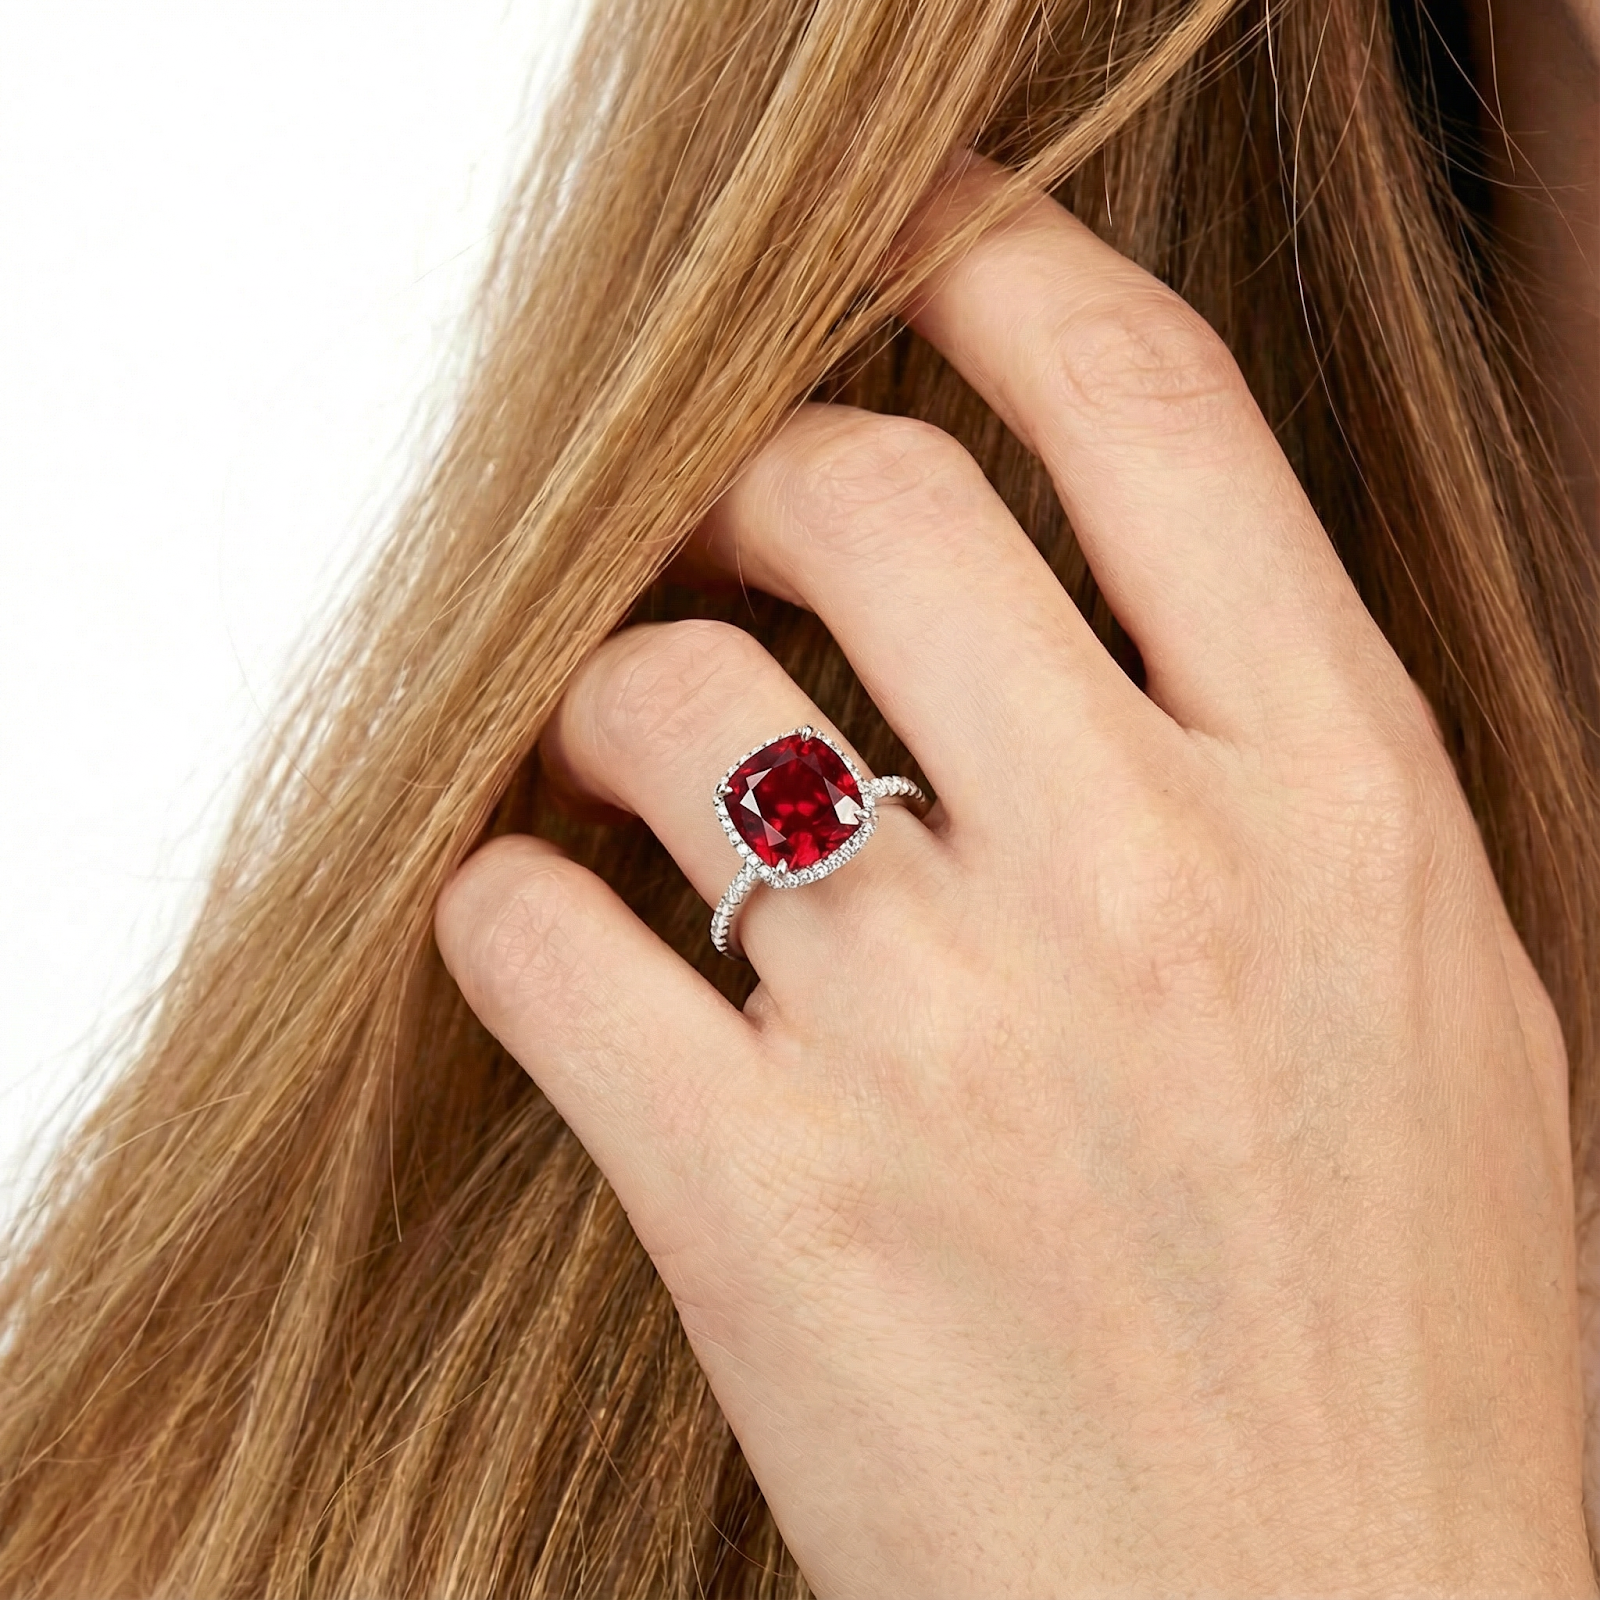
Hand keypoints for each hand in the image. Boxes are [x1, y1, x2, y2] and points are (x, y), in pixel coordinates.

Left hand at [435, 158, 1593, 1597]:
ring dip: (606, 703)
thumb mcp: (1415, 982)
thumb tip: (1051, 596)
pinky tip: (561, 939)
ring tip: (630, 777)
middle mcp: (1145, 874)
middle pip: (852, 495)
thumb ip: (1255, 759)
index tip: (892, 235)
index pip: (1139, 397)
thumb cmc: (1400, 1334)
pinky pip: (534, 929)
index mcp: (1344, 799)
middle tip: (715, 554)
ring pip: (656, 697)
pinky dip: (507, 902)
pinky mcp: (767, 1201)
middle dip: (746, 488)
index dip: (989, 257)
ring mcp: (944, 1033)